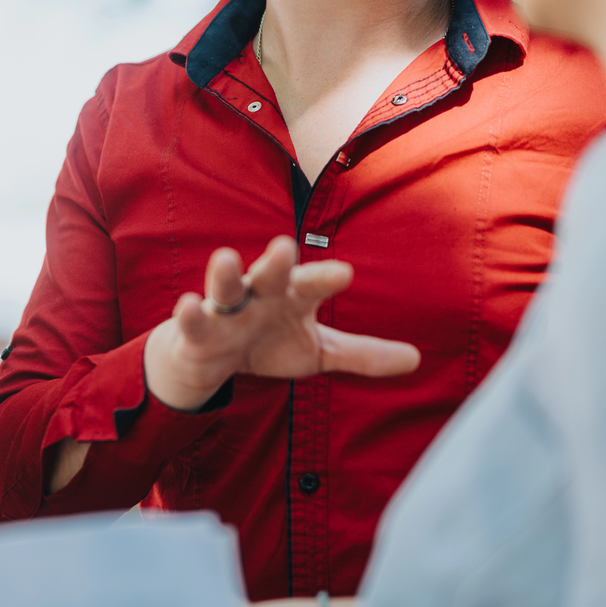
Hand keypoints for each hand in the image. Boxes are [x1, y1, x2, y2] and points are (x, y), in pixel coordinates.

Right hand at [145, 237, 421, 410]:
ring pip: (226, 288)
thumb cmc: (268, 342)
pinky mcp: (197, 331)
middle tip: (283, 247)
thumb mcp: (318, 352)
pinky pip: (192, 322)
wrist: (211, 359)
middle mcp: (259, 295)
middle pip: (269, 275)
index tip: (345, 274)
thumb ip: (362, 355)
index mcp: (292, 297)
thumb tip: (417, 358)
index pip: (312, 284)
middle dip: (275, 262)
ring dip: (224, 274)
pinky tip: (187, 305)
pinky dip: (188, 314)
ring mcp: (226, 311)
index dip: (326, 279)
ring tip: (225, 258)